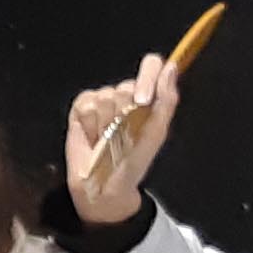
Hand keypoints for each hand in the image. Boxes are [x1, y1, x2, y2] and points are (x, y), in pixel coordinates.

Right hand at [65, 52, 177, 225]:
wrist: (106, 186)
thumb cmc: (134, 161)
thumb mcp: (157, 133)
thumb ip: (166, 100)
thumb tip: (171, 67)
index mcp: (147, 97)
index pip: (151, 66)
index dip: (146, 76)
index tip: (142, 100)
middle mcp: (124, 94)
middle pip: (125, 87)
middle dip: (125, 114)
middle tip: (124, 135)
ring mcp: (101, 99)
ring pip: (105, 97)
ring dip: (107, 124)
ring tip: (107, 140)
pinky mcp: (81, 107)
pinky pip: (86, 104)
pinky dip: (90, 125)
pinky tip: (93, 137)